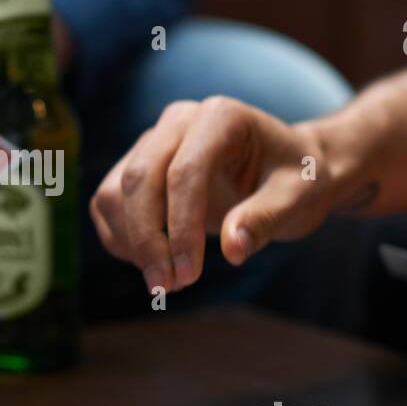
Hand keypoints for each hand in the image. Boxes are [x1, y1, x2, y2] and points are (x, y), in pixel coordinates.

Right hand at [90, 98, 333, 292]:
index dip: (180, 228)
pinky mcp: (137, 166)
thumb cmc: (297, 181)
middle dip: (147, 240)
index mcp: (220, 117)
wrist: (287, 169)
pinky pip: (108, 204)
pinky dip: (122, 240)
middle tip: (168, 288)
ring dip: (130, 243)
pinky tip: (155, 262)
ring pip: (113, 193)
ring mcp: (152, 141)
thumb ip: (266, 220)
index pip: (184, 172)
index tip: (189, 276)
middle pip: (138, 179)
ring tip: (166, 281)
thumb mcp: (298, 200)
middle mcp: (178, 121)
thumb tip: (232, 249)